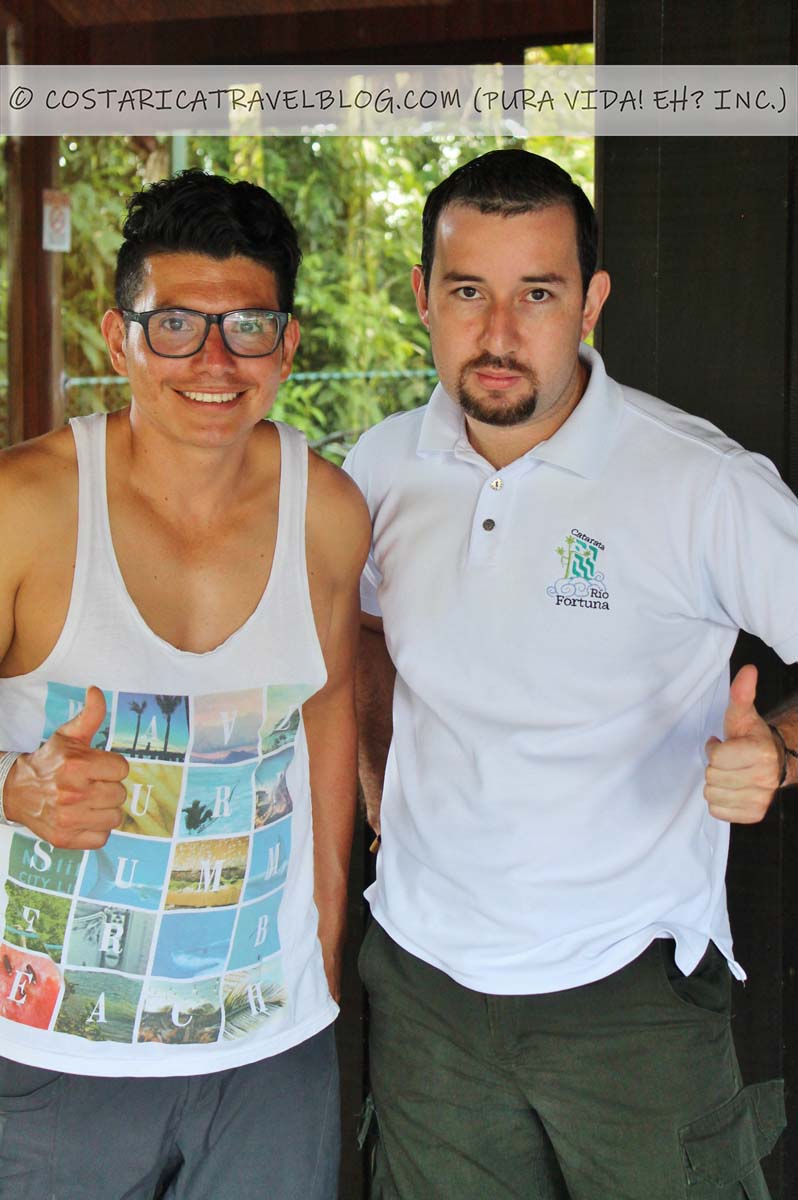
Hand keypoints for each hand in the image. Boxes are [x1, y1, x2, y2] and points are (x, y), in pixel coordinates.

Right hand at [5, 686, 128, 847]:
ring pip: (115, 817)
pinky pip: (102, 838)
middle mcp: (74, 794)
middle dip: (108, 787)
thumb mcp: (68, 735)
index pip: (122, 770)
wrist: (17, 790)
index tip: (99, 767)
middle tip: (92, 784)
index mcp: (78, 765)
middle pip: (120, 794)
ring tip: (89, 801)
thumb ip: (90, 715)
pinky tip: (84, 817)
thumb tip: (95, 690)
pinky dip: (96, 830)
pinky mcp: (66, 839)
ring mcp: (69, 819)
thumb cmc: (49, 761)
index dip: (112, 767)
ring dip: (105, 810)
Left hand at [704, 665, 780, 822]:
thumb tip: (748, 670)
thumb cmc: (751, 737)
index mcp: (761, 753)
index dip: (714, 749)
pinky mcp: (754, 814)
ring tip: (728, 773)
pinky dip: (719, 802)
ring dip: (715, 784)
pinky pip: (718, 812)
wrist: (774, 762)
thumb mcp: (743, 714)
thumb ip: (741, 694)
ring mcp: (761, 799)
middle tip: (726, 760)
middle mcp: (765, 779)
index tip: (722, 743)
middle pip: (713, 777)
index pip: (717, 757)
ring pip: (713, 796)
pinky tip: (730, 789)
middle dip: (714, 767)